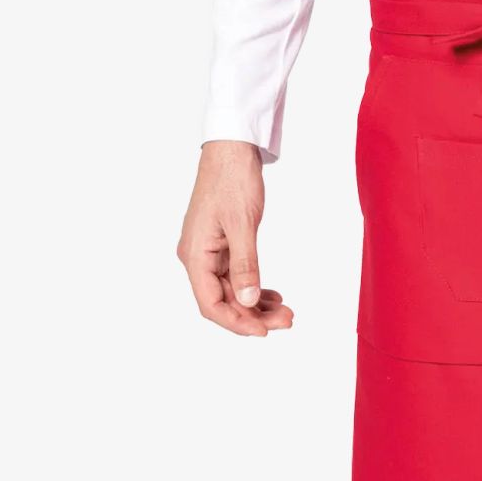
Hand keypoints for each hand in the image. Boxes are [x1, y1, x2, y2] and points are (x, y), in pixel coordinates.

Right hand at [177, 141, 294, 336]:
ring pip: (232, 289)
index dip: (236, 322)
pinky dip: (254, 284)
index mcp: (195, 255)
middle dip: (253, 314)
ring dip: (257, 303)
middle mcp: (198, 257)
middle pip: (223, 300)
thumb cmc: (232, 179)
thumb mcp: (242, 223)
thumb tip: (248, 302)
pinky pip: (236, 274)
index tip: (263, 332)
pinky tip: (273, 294)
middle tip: (287, 321)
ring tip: (286, 311)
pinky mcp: (222, 243)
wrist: (232, 148)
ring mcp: (210, 250)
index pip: (211, 304)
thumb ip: (245, 264)